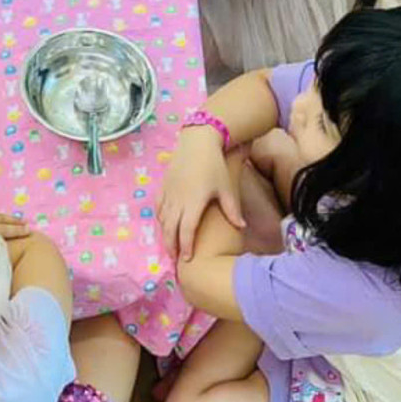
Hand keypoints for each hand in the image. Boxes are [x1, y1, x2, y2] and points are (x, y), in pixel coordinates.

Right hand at [157, 127, 242, 262]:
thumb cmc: (214, 165)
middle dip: (171, 245)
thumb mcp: (226, 188)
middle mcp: (178, 200)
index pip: (186, 231)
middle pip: (170, 229)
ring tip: (169, 245)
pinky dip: (160, 218)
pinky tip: (164, 223)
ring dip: (164, 233)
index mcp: (193, 203)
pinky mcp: (163, 185)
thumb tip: (242, 227)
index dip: (186, 246)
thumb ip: (232, 210)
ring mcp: (168, 192)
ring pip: (162, 219)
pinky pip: (158, 206)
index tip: (187, 259)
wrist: (197, 142)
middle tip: (174, 259)